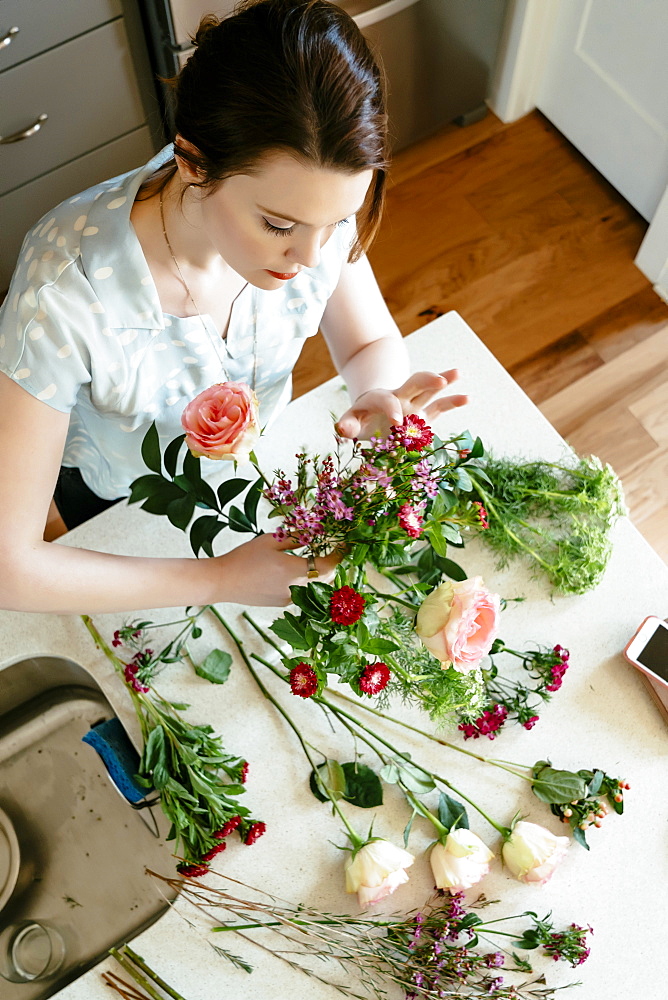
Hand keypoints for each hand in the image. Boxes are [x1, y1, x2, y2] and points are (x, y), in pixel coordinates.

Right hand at [215, 532, 339, 606]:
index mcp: (294, 571)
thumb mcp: (270, 541)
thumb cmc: (244, 558)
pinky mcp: (282, 604)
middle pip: (325, 578)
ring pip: (315, 586)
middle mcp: (296, 588)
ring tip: (315, 558)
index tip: (344, 544)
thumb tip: (314, 533)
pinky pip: (302, 592)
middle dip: (332, 564)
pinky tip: (296, 570)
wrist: (222, 582)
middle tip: (331, 549)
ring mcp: (289, 599)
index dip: (339, 555)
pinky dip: (306, 581)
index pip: (328, 565)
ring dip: (319, 573)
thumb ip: (295, 538)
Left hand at [334, 369, 466, 440]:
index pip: (387, 400)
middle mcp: (400, 397)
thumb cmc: (361, 419)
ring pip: (429, 389)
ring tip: (458, 372)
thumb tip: (342, 431)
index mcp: (380, 400)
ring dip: (443, 380)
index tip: (397, 421)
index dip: (392, 408)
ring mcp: (414, 404)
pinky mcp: (424, 415)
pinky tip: (467, 398)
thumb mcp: (351, 422)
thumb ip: (347, 425)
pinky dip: (452, 401)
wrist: (373, 413)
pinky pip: (440, 406)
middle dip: (425, 380)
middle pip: (413, 383)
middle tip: (438, 380)